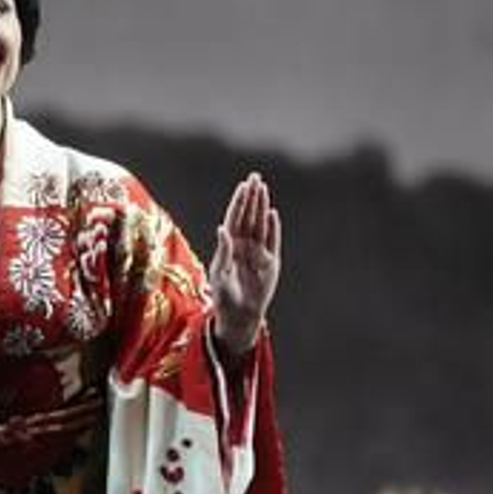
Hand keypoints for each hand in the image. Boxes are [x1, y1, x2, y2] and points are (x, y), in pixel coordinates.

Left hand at [209, 172, 281, 356]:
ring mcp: (258, 252)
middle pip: (248, 216)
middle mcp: (244, 245)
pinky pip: (272, 241)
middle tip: (255, 178)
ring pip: (260, 224)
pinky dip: (272, 228)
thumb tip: (222, 228)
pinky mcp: (270, 263)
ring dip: (261, 207)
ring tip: (263, 189)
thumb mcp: (220, 274)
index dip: (238, 202)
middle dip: (251, 198)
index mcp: (229, 246)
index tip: (242, 186)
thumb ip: (223, 251)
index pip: (234, 218)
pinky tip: (272, 214)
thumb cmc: (224, 296)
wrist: (239, 315)